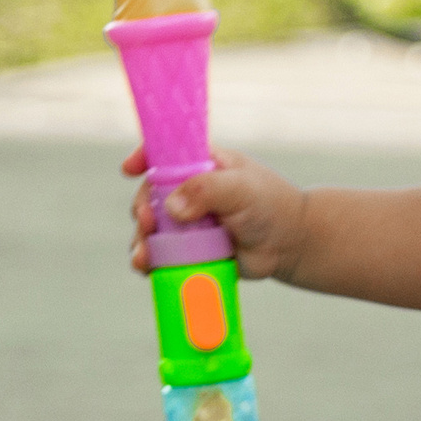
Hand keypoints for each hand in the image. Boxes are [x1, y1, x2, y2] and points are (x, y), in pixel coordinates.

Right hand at [123, 145, 306, 279]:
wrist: (290, 245)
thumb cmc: (270, 206)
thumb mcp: (241, 189)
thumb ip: (207, 190)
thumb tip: (171, 208)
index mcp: (201, 164)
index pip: (165, 153)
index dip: (144, 157)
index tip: (129, 169)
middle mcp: (189, 190)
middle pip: (150, 195)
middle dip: (140, 208)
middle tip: (146, 222)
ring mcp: (187, 222)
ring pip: (150, 228)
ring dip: (140, 239)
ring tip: (144, 255)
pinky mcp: (189, 250)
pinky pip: (161, 254)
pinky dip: (150, 261)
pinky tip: (146, 267)